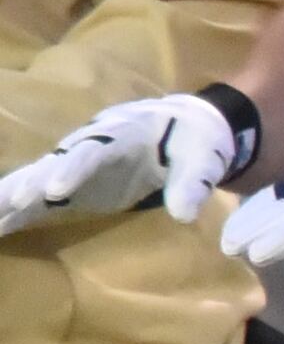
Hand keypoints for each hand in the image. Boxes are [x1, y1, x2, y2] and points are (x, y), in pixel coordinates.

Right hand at [0, 93, 246, 236]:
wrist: (182, 130)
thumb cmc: (193, 140)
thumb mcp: (203, 158)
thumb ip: (193, 182)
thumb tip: (184, 213)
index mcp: (121, 134)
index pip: (93, 150)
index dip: (73, 169)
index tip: (54, 191)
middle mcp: (88, 146)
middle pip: (52, 163)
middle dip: (27, 184)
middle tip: (5, 204)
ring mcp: (75, 166)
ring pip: (35, 180)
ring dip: (9, 198)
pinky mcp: (70, 186)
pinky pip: (36, 199)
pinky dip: (13, 211)